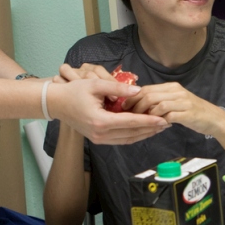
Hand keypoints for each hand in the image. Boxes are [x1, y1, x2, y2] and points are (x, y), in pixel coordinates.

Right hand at [47, 76, 167, 144]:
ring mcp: (99, 139)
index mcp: (101, 121)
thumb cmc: (74, 92)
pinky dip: (134, 135)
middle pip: (132, 134)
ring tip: (159, 127)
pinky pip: (121, 139)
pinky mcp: (98, 139)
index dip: (149, 121)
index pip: (131, 122)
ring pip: (127, 139)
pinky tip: (144, 129)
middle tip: (167, 123)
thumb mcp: (95, 85)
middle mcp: (100, 134)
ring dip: (144, 134)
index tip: (164, 119)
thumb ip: (117, 88)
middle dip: (151, 129)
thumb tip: (138, 91)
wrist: (57, 103)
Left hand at [127, 82, 224, 137]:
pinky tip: (158, 126)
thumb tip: (138, 104)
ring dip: (147, 115)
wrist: (214, 119)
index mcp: (171, 87)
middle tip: (129, 116)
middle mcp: (176, 91)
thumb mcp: (175, 101)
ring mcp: (183, 102)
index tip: (124, 107)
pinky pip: (168, 116)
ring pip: (157, 105)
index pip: (147, 88)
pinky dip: (160, 121)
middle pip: (149, 95)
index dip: (132, 97)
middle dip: (136, 106)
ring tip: (143, 122)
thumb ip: (160, 100)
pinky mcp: (187, 114)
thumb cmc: (192, 111)